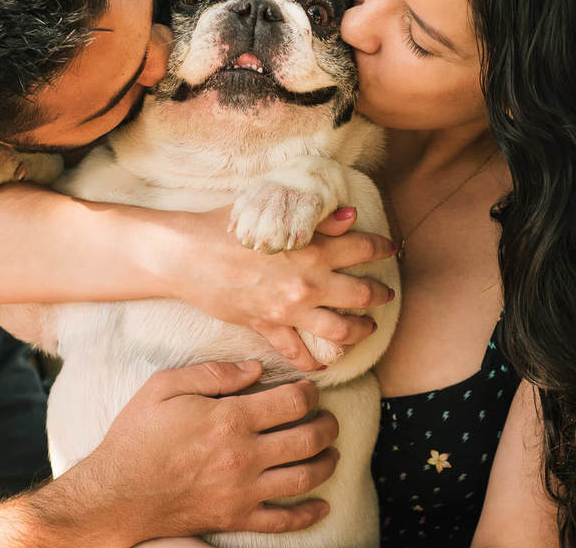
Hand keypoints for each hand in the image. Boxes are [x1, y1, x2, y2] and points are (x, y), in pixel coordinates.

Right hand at [64, 361, 339, 543]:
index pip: (293, 402)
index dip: (310, 392)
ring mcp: (243, 491)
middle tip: (328, 418)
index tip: (309, 390)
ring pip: (306, 478)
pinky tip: (323, 506)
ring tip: (332, 452)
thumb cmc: (136, 436)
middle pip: (309, 438)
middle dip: (328, 424)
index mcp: (230, 418)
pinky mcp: (235, 518)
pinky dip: (309, 515)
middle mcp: (244, 456)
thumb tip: (254, 368)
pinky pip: (283, 521)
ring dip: (328, 463)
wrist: (115, 493)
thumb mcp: (164, 387)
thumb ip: (212, 373)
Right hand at [156, 206, 395, 370]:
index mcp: (311, 248)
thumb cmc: (224, 226)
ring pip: (340, 330)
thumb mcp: (270, 211)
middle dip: (380, 295)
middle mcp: (308, 282)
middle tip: (386, 294)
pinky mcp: (269, 327)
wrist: (186, 256)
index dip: (381, 247)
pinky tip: (324, 364)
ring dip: (359, 331)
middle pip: (361, 294)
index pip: (362, 248)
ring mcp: (289, 309)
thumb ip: (315, 218)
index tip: (389, 247)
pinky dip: (314, 361)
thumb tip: (351, 217)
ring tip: (366, 328)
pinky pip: (298, 352)